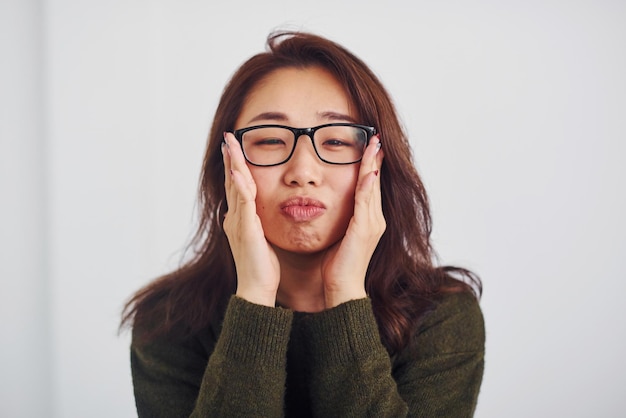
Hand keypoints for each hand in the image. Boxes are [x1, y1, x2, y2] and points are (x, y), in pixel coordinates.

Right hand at [222, 132, 279, 306]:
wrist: (256, 289)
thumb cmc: (261, 267)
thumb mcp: (260, 238)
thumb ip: (257, 223)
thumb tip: (258, 212)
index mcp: (240, 218)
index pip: (237, 186)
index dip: (235, 165)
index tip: (235, 146)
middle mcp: (235, 217)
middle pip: (232, 181)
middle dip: (230, 158)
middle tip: (229, 137)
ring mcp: (239, 223)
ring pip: (235, 187)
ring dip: (233, 165)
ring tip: (231, 146)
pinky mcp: (246, 230)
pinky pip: (243, 204)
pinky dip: (240, 187)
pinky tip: (238, 173)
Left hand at [321, 135, 385, 307]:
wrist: (341, 289)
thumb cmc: (336, 266)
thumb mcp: (338, 236)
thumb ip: (339, 220)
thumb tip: (327, 206)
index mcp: (368, 221)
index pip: (369, 187)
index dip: (370, 166)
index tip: (369, 147)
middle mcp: (375, 220)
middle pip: (375, 182)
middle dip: (375, 159)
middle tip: (375, 138)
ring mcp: (372, 225)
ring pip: (372, 188)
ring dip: (373, 165)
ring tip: (374, 145)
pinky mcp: (364, 230)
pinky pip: (366, 202)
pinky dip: (367, 184)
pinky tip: (367, 171)